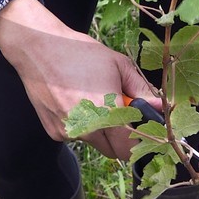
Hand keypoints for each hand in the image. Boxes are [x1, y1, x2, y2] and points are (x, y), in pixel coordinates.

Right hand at [0, 0, 161, 159]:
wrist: (39, 48)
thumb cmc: (80, 53)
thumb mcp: (118, 65)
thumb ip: (141, 90)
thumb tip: (159, 106)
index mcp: (106, 113)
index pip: (132, 146)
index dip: (142, 139)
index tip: (145, 127)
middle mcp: (86, 129)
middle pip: (115, 150)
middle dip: (124, 137)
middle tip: (123, 112)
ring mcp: (68, 132)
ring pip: (96, 143)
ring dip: (103, 130)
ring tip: (95, 99)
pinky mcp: (54, 132)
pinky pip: (77, 136)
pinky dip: (83, 125)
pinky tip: (76, 100)